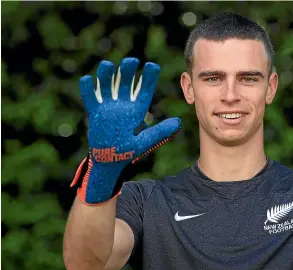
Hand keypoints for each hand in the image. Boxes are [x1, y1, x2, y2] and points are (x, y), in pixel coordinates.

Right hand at [71, 58, 180, 204]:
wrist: (109, 160)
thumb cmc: (128, 151)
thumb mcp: (145, 142)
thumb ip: (160, 132)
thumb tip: (178, 122)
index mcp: (137, 110)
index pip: (144, 91)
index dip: (149, 78)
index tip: (153, 66)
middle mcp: (123, 105)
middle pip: (126, 84)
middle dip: (128, 71)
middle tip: (132, 61)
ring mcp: (108, 107)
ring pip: (108, 86)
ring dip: (107, 75)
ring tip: (108, 65)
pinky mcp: (95, 112)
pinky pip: (90, 98)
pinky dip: (87, 88)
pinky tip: (87, 79)